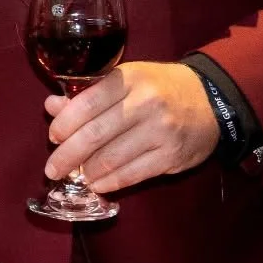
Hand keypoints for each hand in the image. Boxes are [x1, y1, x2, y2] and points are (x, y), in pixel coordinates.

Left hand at [44, 61, 220, 193]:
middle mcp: (145, 102)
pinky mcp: (171, 156)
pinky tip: (97, 184)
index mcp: (129, 79)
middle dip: (67, 155)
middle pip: (95, 134)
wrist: (210, 101)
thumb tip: (52, 107)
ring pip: (111, 158)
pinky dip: (110, 182)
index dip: (64, 124)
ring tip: (75, 176)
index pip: (87, 103)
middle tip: (52, 169)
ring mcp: (161, 131)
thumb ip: (88, 95)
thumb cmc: (159, 88)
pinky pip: (132, 174)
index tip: (54, 137)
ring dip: (87, 172)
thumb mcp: (126, 81)